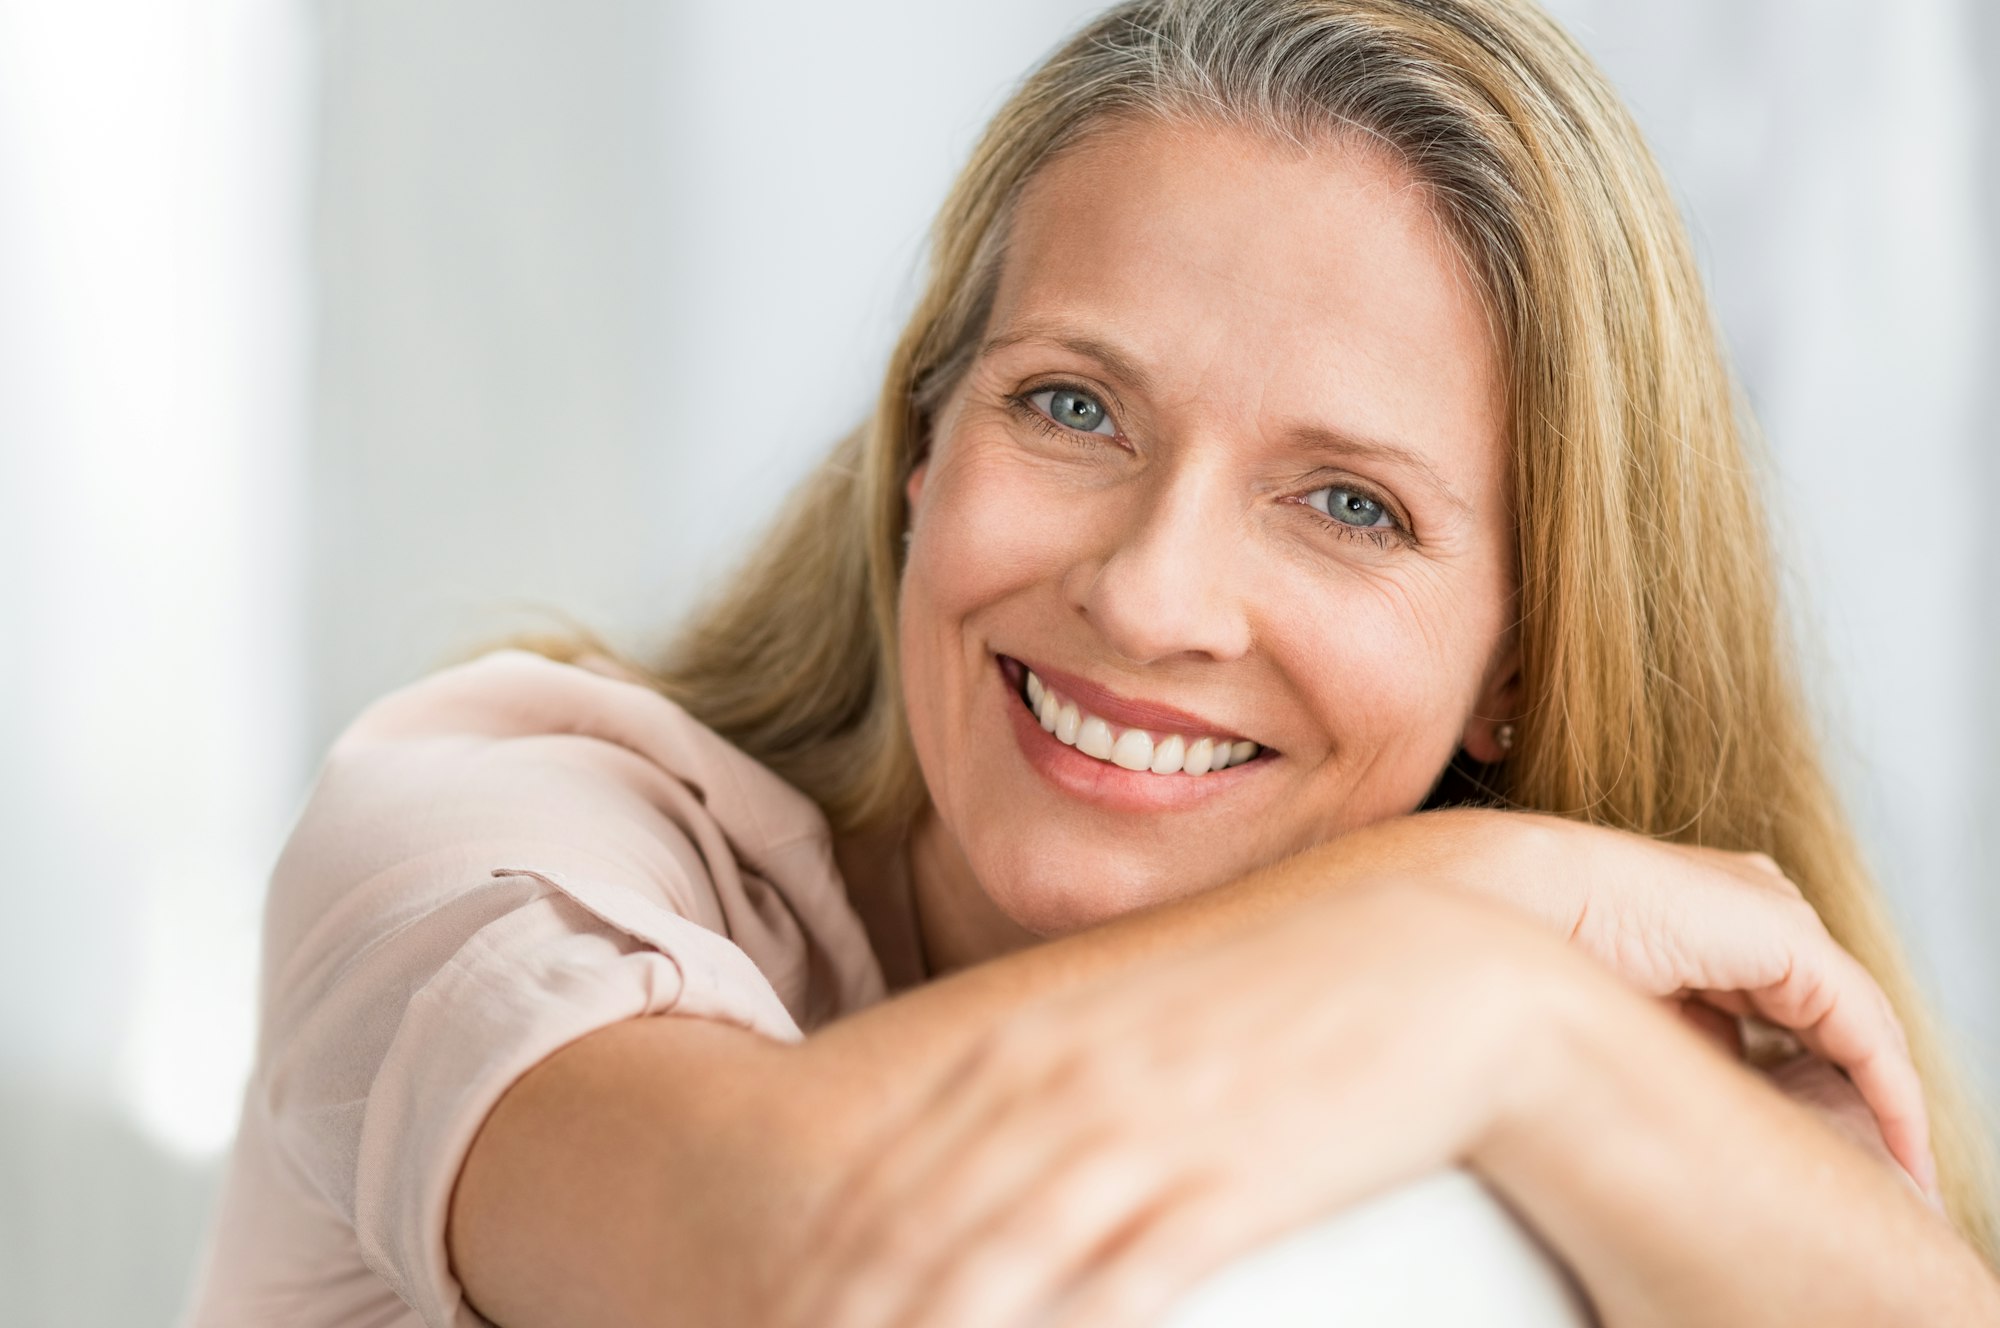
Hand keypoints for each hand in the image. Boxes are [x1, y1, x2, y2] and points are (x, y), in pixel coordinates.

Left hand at [773, 879, 1581, 1327]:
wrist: (1429, 971)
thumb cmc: (1269, 1004)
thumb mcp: (1125, 1027)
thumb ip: (1036, 1085)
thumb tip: (961, 1158)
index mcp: (1016, 1047)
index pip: (874, 1180)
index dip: (812, 1271)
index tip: (762, 1321)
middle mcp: (1053, 1086)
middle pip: (904, 1235)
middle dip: (838, 1317)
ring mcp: (1134, 1134)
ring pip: (985, 1271)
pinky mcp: (1221, 1188)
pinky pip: (1113, 1292)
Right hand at [1406, 809, 1936, 1200]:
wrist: (1504, 903)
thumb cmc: (1525, 947)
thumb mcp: (1618, 1006)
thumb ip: (1673, 1034)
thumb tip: (1708, 1088)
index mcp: (1696, 911)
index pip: (1774, 996)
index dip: (1806, 1064)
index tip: (1823, 1131)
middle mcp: (1741, 902)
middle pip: (1822, 1003)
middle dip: (1851, 1078)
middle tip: (1880, 1156)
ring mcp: (1767, 912)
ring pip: (1851, 1016)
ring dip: (1881, 1092)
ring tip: (1899, 1162)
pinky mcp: (1787, 939)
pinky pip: (1862, 1023)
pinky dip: (1889, 1085)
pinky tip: (1898, 1139)